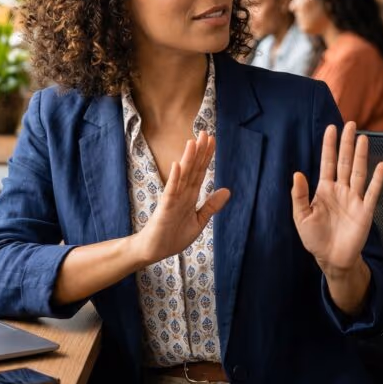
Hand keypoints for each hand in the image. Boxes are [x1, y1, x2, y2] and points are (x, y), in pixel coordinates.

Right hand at [130, 131, 230, 266]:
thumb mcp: (199, 221)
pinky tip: (178, 165)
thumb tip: (227, 190)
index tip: (212, 140)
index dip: (207, 157)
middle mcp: (182, 194)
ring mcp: (173, 200)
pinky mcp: (165, 209)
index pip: (200, 172)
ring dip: (188, 159)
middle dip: (199, 152)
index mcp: (190, 196)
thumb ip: (211, 206)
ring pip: (182, 176)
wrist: (154, 251)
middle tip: (205, 132)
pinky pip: (171, 192)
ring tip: (193, 142)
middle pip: (193, 169)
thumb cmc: (173, 236)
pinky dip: (175, 178)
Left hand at [292, 122, 382, 274]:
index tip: (331, 128)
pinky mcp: (365, 211)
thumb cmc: (315, 238)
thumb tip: (297, 173)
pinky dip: (377, 180)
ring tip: (363, 138)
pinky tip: (381, 166)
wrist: (331, 259)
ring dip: (361, 156)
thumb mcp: (301, 217)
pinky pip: (372, 193)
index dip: (329, 146)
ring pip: (358, 172)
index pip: (328, 163)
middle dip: (347, 143)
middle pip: (345, 162)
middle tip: (350, 124)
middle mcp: (341, 190)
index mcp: (324, 190)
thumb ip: (299, 195)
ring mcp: (354, 199)